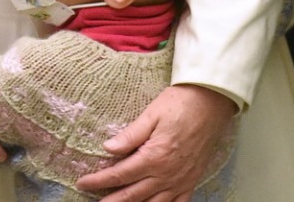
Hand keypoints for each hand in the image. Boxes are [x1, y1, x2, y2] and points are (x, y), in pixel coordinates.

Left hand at [75, 85, 235, 201]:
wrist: (211, 102)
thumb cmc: (180, 104)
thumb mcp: (151, 114)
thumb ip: (130, 135)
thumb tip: (108, 148)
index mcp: (154, 156)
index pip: (120, 174)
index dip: (99, 181)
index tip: (82, 183)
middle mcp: (167, 173)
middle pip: (133, 195)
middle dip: (111, 200)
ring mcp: (181, 179)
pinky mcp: (192, 179)